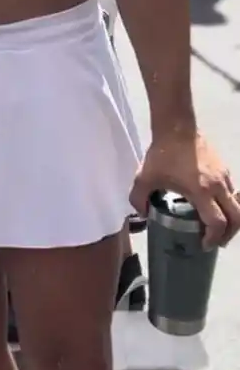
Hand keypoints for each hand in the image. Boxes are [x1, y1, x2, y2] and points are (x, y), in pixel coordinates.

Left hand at [130, 130, 239, 248]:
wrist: (176, 126)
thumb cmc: (162, 153)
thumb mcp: (143, 177)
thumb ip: (139, 199)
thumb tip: (143, 213)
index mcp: (201, 192)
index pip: (218, 223)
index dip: (213, 238)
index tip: (203, 243)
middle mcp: (218, 186)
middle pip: (237, 219)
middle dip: (229, 235)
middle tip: (216, 240)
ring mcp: (224, 176)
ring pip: (237, 205)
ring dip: (231, 219)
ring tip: (217, 226)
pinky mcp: (224, 168)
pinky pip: (233, 192)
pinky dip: (228, 204)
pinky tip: (214, 204)